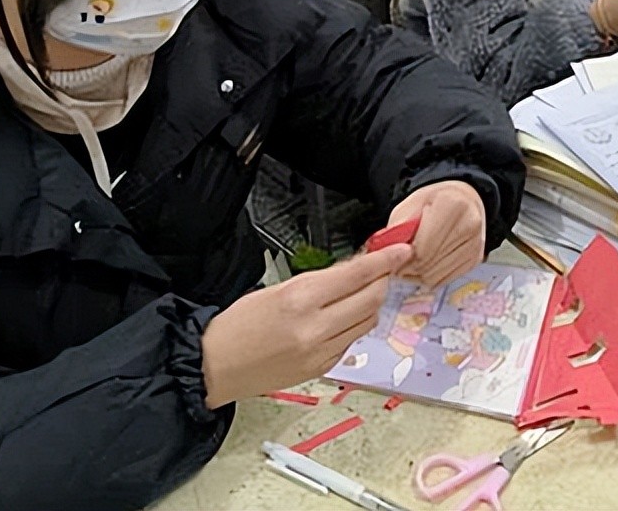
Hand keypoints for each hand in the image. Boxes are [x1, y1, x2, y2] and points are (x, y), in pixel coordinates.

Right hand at [200, 243, 411, 408]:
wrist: (215, 366)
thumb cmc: (237, 325)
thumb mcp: (277, 288)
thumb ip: (319, 281)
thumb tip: (352, 269)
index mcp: (300, 300)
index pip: (357, 275)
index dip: (385, 260)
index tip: (401, 250)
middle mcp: (315, 328)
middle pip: (371, 299)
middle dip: (383, 280)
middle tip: (386, 267)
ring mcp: (321, 352)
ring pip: (367, 321)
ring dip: (372, 303)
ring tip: (365, 290)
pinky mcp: (322, 368)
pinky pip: (353, 341)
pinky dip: (356, 325)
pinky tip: (345, 316)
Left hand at [388, 181, 485, 287]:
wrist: (464, 199)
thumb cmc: (434, 201)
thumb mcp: (410, 205)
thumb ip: (397, 228)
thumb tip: (386, 253)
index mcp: (452, 206)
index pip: (423, 249)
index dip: (403, 259)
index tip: (392, 260)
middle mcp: (469, 226)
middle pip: (429, 264)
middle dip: (408, 268)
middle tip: (397, 265)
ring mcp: (475, 244)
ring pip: (436, 276)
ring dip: (418, 276)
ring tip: (409, 265)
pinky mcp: (476, 259)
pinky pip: (446, 279)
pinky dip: (431, 277)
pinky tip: (424, 266)